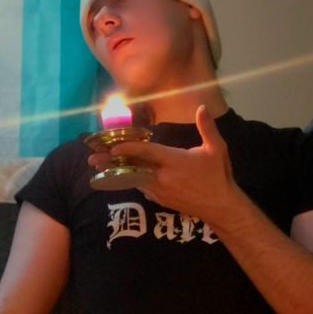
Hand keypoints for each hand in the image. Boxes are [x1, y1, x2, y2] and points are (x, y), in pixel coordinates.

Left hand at [88, 104, 238, 224]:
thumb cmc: (218, 175)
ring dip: (116, 172)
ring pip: (134, 179)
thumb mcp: (217, 149)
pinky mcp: (160, 200)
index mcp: (174, 161)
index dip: (129, 149)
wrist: (220, 206)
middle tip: (91, 160)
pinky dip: (131, 180)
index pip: (147, 153)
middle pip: (132, 168)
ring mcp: (160, 191)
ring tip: (98, 168)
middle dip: (111, 163)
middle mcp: (163, 177)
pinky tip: (121, 175)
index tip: (112, 147)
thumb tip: (201, 107)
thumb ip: (207, 127)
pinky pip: (142, 188)